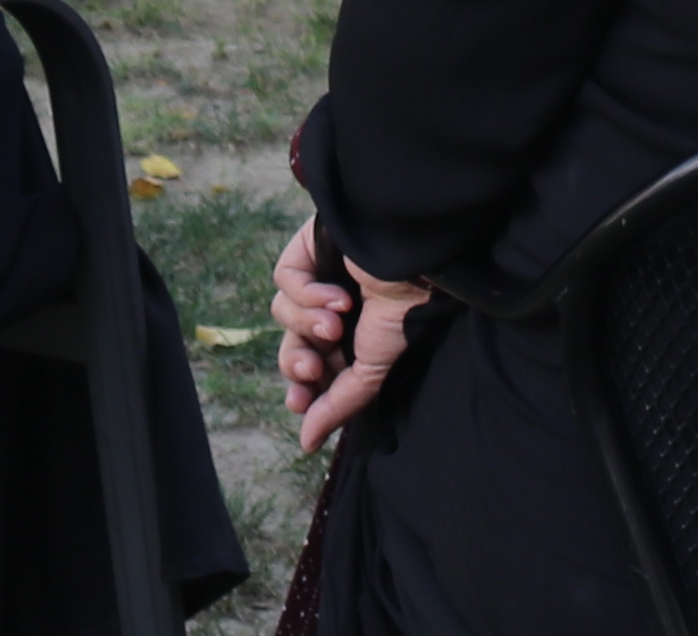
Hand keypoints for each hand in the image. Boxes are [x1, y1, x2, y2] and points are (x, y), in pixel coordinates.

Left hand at [272, 217, 429, 452]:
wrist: (412, 261)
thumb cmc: (405, 312)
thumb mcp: (374, 367)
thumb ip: (339, 405)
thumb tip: (308, 445)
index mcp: (349, 337)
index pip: (309, 368)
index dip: (300, 386)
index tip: (300, 400)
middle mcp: (330, 309)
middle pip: (290, 346)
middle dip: (298, 362)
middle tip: (313, 366)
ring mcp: (316, 278)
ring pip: (284, 315)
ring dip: (308, 324)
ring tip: (338, 320)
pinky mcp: (305, 251)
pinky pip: (285, 280)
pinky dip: (306, 293)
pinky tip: (336, 295)